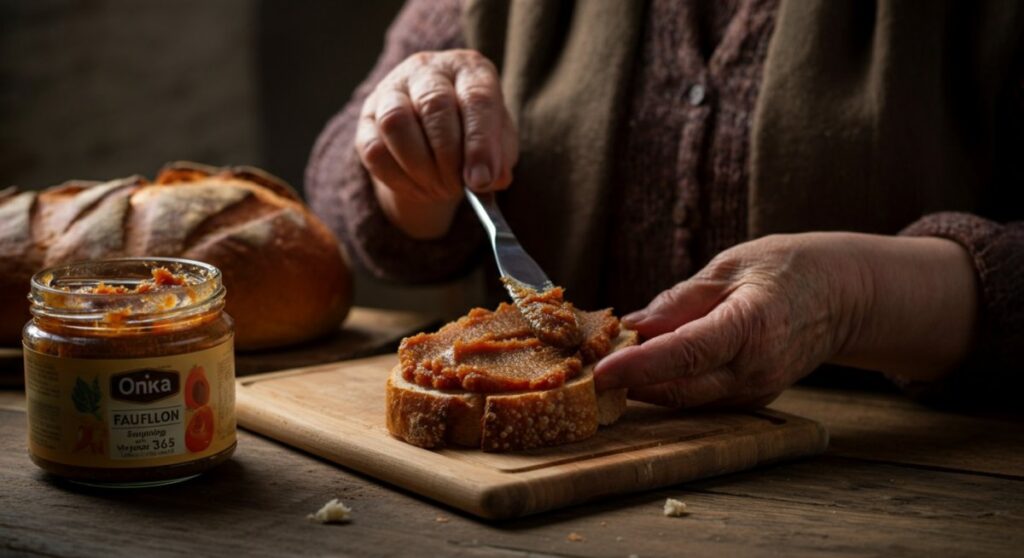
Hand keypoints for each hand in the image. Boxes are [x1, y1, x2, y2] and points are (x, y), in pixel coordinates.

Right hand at [356, 49, 518, 238]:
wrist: (436, 135)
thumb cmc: (474, 134)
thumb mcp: (498, 144)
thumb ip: (499, 159)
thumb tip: (489, 180)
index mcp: (469, 69)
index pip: (476, 97)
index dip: (480, 143)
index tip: (480, 180)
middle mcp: (428, 69)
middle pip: (434, 105)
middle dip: (448, 157)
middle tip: (457, 188)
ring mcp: (392, 88)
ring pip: (395, 122)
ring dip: (419, 167)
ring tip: (439, 190)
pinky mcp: (367, 116)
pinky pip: (374, 148)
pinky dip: (397, 178)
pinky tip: (418, 189)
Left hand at [594, 233, 976, 408]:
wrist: (847, 295)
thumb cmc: (791, 269)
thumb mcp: (732, 265)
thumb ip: (681, 300)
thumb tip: (633, 325)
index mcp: (752, 326)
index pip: (685, 354)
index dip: (638, 366)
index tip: (599, 371)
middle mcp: (756, 368)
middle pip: (678, 387)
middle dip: (628, 381)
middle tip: (584, 364)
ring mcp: (757, 389)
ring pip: (686, 397)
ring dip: (644, 384)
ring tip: (607, 360)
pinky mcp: (752, 397)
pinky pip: (700, 397)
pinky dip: (668, 384)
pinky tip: (643, 366)